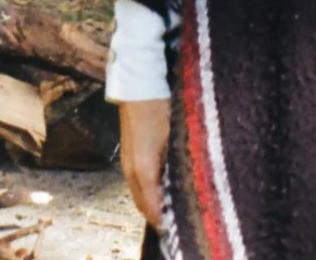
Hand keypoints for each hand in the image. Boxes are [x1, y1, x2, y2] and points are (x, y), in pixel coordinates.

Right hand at [116, 98, 168, 229]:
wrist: (137, 88)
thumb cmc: (158, 109)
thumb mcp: (174, 137)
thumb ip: (178, 164)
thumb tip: (189, 184)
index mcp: (143, 169)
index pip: (153, 206)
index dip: (164, 219)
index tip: (177, 226)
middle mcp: (131, 170)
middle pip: (142, 205)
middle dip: (157, 215)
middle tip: (175, 221)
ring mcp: (126, 163)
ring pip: (138, 195)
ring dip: (151, 204)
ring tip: (169, 208)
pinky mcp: (127, 156)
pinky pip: (135, 184)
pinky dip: (146, 192)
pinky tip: (160, 189)